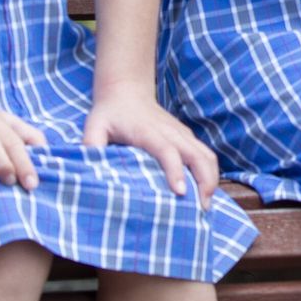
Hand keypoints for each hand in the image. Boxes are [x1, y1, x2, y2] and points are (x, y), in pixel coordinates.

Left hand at [83, 90, 222, 208]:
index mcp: (148, 131)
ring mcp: (181, 134)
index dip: (175, 171)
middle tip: (201, 209)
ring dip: (211, 179)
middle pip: (198, 155)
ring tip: (205, 205)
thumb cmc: (109, 113)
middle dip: (205, 181)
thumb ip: (91, 145)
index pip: (167, 150)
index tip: (180, 192)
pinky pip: (205, 156)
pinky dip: (210, 174)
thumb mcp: (94, 126)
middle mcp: (170, 132)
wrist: (126, 91)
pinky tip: (204, 194)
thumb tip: (89, 172)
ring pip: (207, 155)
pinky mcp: (186, 138)